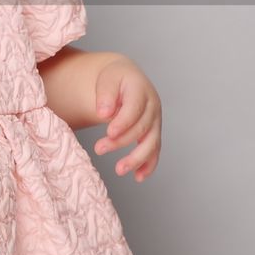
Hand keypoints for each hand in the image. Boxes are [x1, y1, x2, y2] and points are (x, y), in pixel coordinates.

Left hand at [92, 54, 162, 182]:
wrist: (126, 78)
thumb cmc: (114, 79)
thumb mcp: (107, 79)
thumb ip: (105, 94)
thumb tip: (104, 113)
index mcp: (141, 89)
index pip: (134, 109)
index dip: (123, 122)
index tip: (109, 132)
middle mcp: (153, 105)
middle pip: (141, 128)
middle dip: (121, 141)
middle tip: (99, 148)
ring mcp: (155, 120)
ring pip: (151, 142)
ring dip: (136, 158)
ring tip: (119, 170)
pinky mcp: (153, 132)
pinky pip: (155, 150)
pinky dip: (148, 164)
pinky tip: (138, 176)